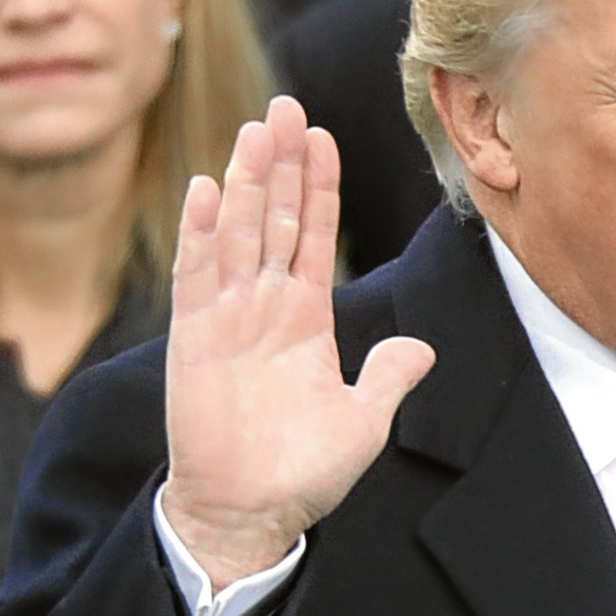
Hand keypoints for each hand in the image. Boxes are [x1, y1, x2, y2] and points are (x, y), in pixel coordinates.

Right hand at [160, 96, 434, 588]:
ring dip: (246, 180)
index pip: (314, 235)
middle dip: (282, 161)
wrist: (249, 512)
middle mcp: (265, 308)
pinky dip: (202, 233)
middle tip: (287, 103)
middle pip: (275, 217)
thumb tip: (421, 348)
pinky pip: (197, 276)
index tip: (322, 136)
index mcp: (306, 319)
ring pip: (239, 232)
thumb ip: (389, 377)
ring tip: (255, 127)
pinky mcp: (193, 340)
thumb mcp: (364, 421)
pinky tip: (207, 189)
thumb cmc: (302, 472)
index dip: (319, 185)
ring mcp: (227, 318)